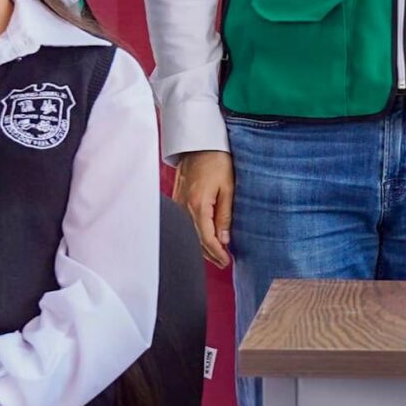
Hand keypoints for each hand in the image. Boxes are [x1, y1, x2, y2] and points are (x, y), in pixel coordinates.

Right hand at [174, 151, 233, 269]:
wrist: (199, 143)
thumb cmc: (217, 162)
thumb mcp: (228, 188)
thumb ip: (225, 216)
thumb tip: (224, 240)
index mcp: (198, 206)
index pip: (207, 239)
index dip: (217, 253)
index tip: (227, 261)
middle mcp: (184, 207)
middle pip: (196, 240)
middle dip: (210, 254)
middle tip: (224, 262)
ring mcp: (178, 204)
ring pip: (188, 234)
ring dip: (201, 246)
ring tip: (215, 255)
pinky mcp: (176, 200)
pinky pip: (184, 224)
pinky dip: (194, 234)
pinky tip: (203, 238)